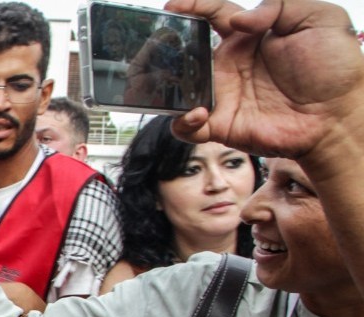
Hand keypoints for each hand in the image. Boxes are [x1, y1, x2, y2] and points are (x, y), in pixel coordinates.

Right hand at [166, 0, 363, 159]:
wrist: (340, 116)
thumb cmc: (336, 68)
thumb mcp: (321, 19)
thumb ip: (280, 5)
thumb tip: (240, 20)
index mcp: (249, 37)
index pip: (214, 15)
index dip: (193, 6)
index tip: (173, 5)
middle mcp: (230, 65)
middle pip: (185, 52)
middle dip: (163, 47)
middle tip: (154, 45)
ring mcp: (224, 95)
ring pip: (178, 89)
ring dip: (162, 86)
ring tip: (159, 81)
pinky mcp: (222, 126)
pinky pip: (188, 127)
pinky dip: (182, 121)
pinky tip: (198, 112)